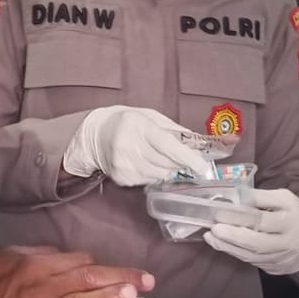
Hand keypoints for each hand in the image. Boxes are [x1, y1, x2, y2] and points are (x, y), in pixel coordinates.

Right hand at [62, 105, 214, 186]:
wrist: (96, 134)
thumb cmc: (127, 122)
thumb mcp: (150, 116)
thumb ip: (174, 129)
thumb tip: (198, 144)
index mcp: (138, 126)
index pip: (167, 146)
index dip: (187, 157)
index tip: (203, 166)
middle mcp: (129, 146)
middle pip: (166, 163)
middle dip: (181, 164)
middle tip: (188, 160)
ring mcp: (123, 164)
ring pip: (160, 175)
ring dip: (169, 170)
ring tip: (162, 158)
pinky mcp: (121, 178)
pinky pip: (149, 181)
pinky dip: (155, 174)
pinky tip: (147, 163)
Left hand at [205, 188, 298, 275]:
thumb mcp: (286, 199)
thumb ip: (262, 197)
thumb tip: (237, 197)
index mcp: (291, 222)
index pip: (264, 221)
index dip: (240, 218)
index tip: (220, 213)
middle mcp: (287, 244)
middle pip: (256, 244)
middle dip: (232, 237)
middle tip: (213, 229)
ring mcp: (281, 260)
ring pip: (251, 256)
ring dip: (228, 247)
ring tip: (211, 237)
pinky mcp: (276, 270)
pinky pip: (253, 262)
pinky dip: (236, 253)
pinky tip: (223, 245)